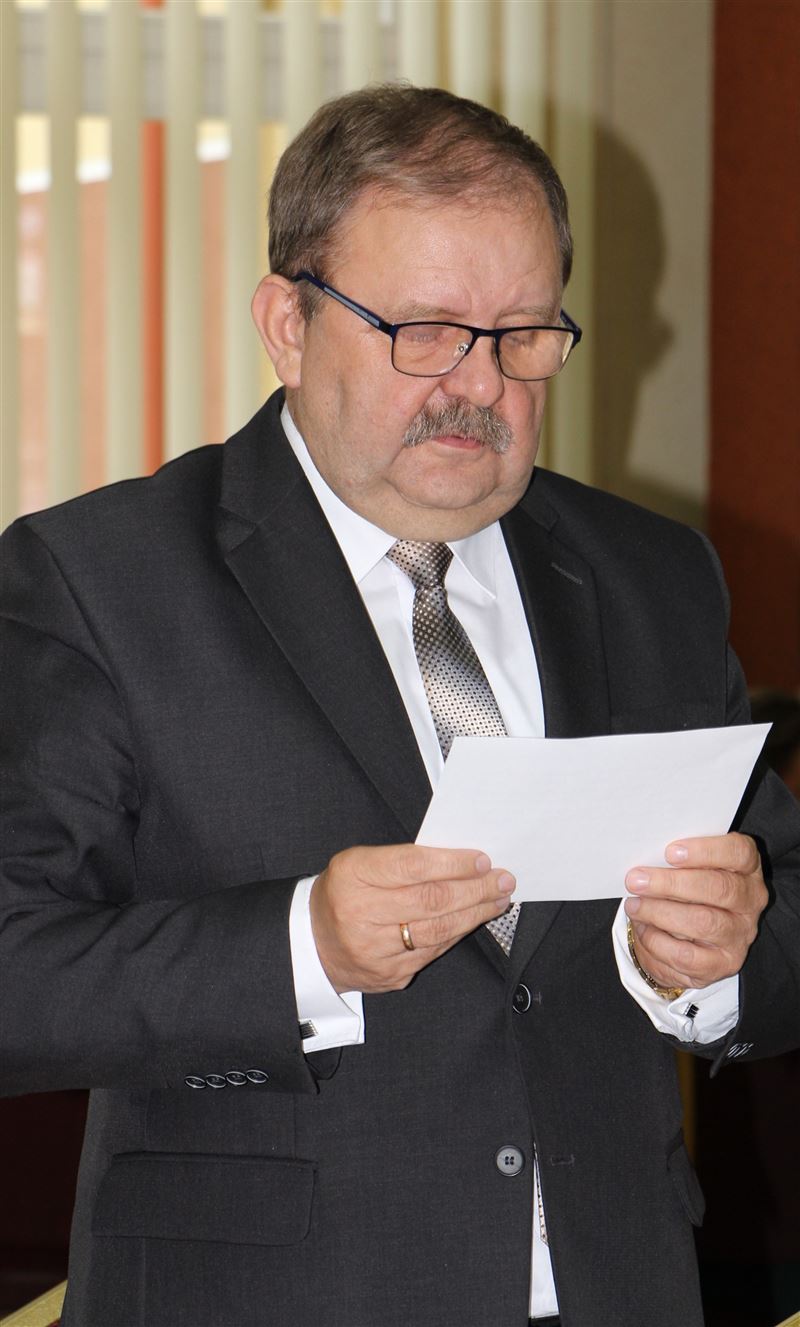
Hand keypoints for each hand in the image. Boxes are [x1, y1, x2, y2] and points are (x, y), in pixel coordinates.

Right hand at [310, 843, 515, 993]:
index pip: (413, 867)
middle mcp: (361, 913)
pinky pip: (434, 951)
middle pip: (432, 900)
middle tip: (502, 879)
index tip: (482, 860)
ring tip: (498, 898)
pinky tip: (475, 919)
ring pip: (439, 930)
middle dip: (475, 888)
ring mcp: (375, 950)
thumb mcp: (361, 862)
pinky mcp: (389, 975)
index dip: (453, 864)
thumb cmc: (345, 892)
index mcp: (353, 875)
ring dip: (476, 912)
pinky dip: (459, 932)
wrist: (313, 942)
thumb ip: (404, 859)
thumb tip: (460, 860)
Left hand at [624, 832, 767, 990]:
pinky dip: (658, 941)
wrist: (685, 939)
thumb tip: (647, 860)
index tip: (670, 852)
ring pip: (703, 922)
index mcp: (747, 869)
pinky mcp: (723, 964)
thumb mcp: (687, 870)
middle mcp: (750, 901)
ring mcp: (740, 935)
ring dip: (660, 912)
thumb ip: (676, 862)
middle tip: (636, 880)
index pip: (740, 852)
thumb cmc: (685, 892)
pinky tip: (642, 928)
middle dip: (672, 883)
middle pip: (719, 888)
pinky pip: (687, 956)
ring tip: (634, 904)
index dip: (706, 850)